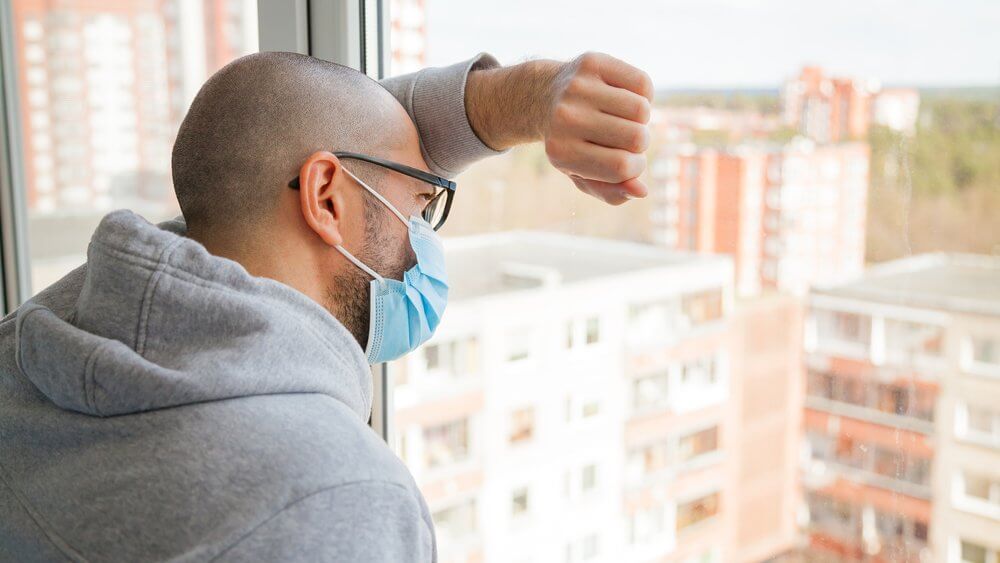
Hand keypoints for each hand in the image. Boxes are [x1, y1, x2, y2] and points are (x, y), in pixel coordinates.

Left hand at [541, 53, 653, 204]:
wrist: (541, 96)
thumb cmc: (571, 142)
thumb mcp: (582, 173)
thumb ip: (611, 192)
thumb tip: (641, 192)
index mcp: (562, 153)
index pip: (623, 167)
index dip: (635, 167)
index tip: (626, 161)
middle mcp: (566, 118)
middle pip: (638, 138)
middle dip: (639, 142)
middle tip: (620, 137)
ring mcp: (578, 88)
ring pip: (642, 110)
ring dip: (641, 118)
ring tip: (620, 116)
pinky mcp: (591, 63)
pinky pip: (643, 83)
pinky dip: (642, 94)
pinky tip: (622, 96)